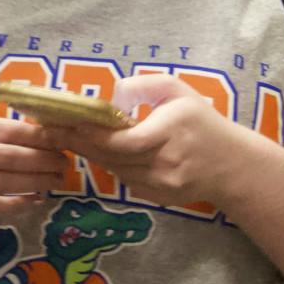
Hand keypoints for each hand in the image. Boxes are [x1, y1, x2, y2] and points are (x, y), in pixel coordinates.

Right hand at [0, 110, 65, 219]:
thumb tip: (48, 134)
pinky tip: (34, 200)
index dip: (37, 137)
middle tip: (64, 164)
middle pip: (5, 157)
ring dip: (33, 183)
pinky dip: (15, 204)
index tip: (61, 142)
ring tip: (55, 181)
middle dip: (40, 161)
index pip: (5, 130)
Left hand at [58, 75, 252, 208]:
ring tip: (65, 138)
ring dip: (90, 154)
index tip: (65, 122)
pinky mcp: (159, 197)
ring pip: (116, 169)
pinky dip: (110, 165)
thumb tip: (110, 98)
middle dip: (79, 142)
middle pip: (113, 156)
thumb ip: (142, 85)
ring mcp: (163, 184)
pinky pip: (126, 180)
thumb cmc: (202, 121)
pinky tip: (96, 152)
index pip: (124, 140)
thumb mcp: (178, 90)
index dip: (92, 134)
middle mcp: (166, 161)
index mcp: (171, 130)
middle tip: (50, 130)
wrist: (233, 165)